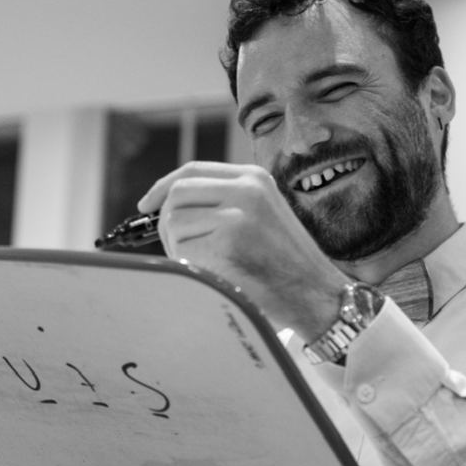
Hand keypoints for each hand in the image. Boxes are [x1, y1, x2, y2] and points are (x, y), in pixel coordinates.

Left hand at [138, 161, 348, 337]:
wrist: (318, 295)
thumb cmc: (287, 263)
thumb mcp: (263, 214)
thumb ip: (226, 201)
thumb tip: (170, 204)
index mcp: (254, 178)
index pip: (192, 170)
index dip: (162, 186)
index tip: (146, 204)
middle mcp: (245, 189)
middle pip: (176, 195)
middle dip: (166, 223)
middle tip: (179, 248)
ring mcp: (237, 215)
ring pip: (174, 224)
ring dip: (179, 249)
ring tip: (210, 265)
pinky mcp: (227, 243)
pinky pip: (182, 251)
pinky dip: (189, 267)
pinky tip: (216, 275)